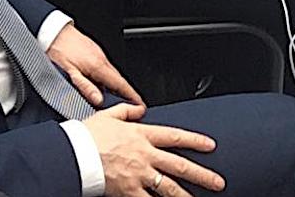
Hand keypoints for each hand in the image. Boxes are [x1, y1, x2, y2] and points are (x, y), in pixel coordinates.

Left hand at [47, 24, 142, 106]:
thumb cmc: (57, 49)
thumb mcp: (69, 72)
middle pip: (118, 80)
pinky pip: (103, 67)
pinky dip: (105, 77)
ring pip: (110, 73)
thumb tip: (98, 100)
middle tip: (131, 106)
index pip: (121, 84)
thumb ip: (84, 87)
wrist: (51, 30)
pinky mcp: (91, 50)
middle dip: (126, 93)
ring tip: (116, 99)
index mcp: (98, 65)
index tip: (141, 105)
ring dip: (115, 86)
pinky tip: (98, 83)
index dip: (132, 96)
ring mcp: (97, 53)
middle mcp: (100, 59)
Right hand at [84, 103, 225, 195]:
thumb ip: (126, 111)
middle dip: (202, 174)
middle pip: (179, 165)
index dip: (195, 140)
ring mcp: (139, 174)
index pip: (174, 136)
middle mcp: (144, 155)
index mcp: (140, 135)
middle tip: (218, 182)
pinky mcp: (130, 190)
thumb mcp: (107, 115)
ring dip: (187, 196)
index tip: (210, 145)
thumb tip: (139, 107)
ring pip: (170, 187)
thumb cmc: (87, 135)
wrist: (75, 153)